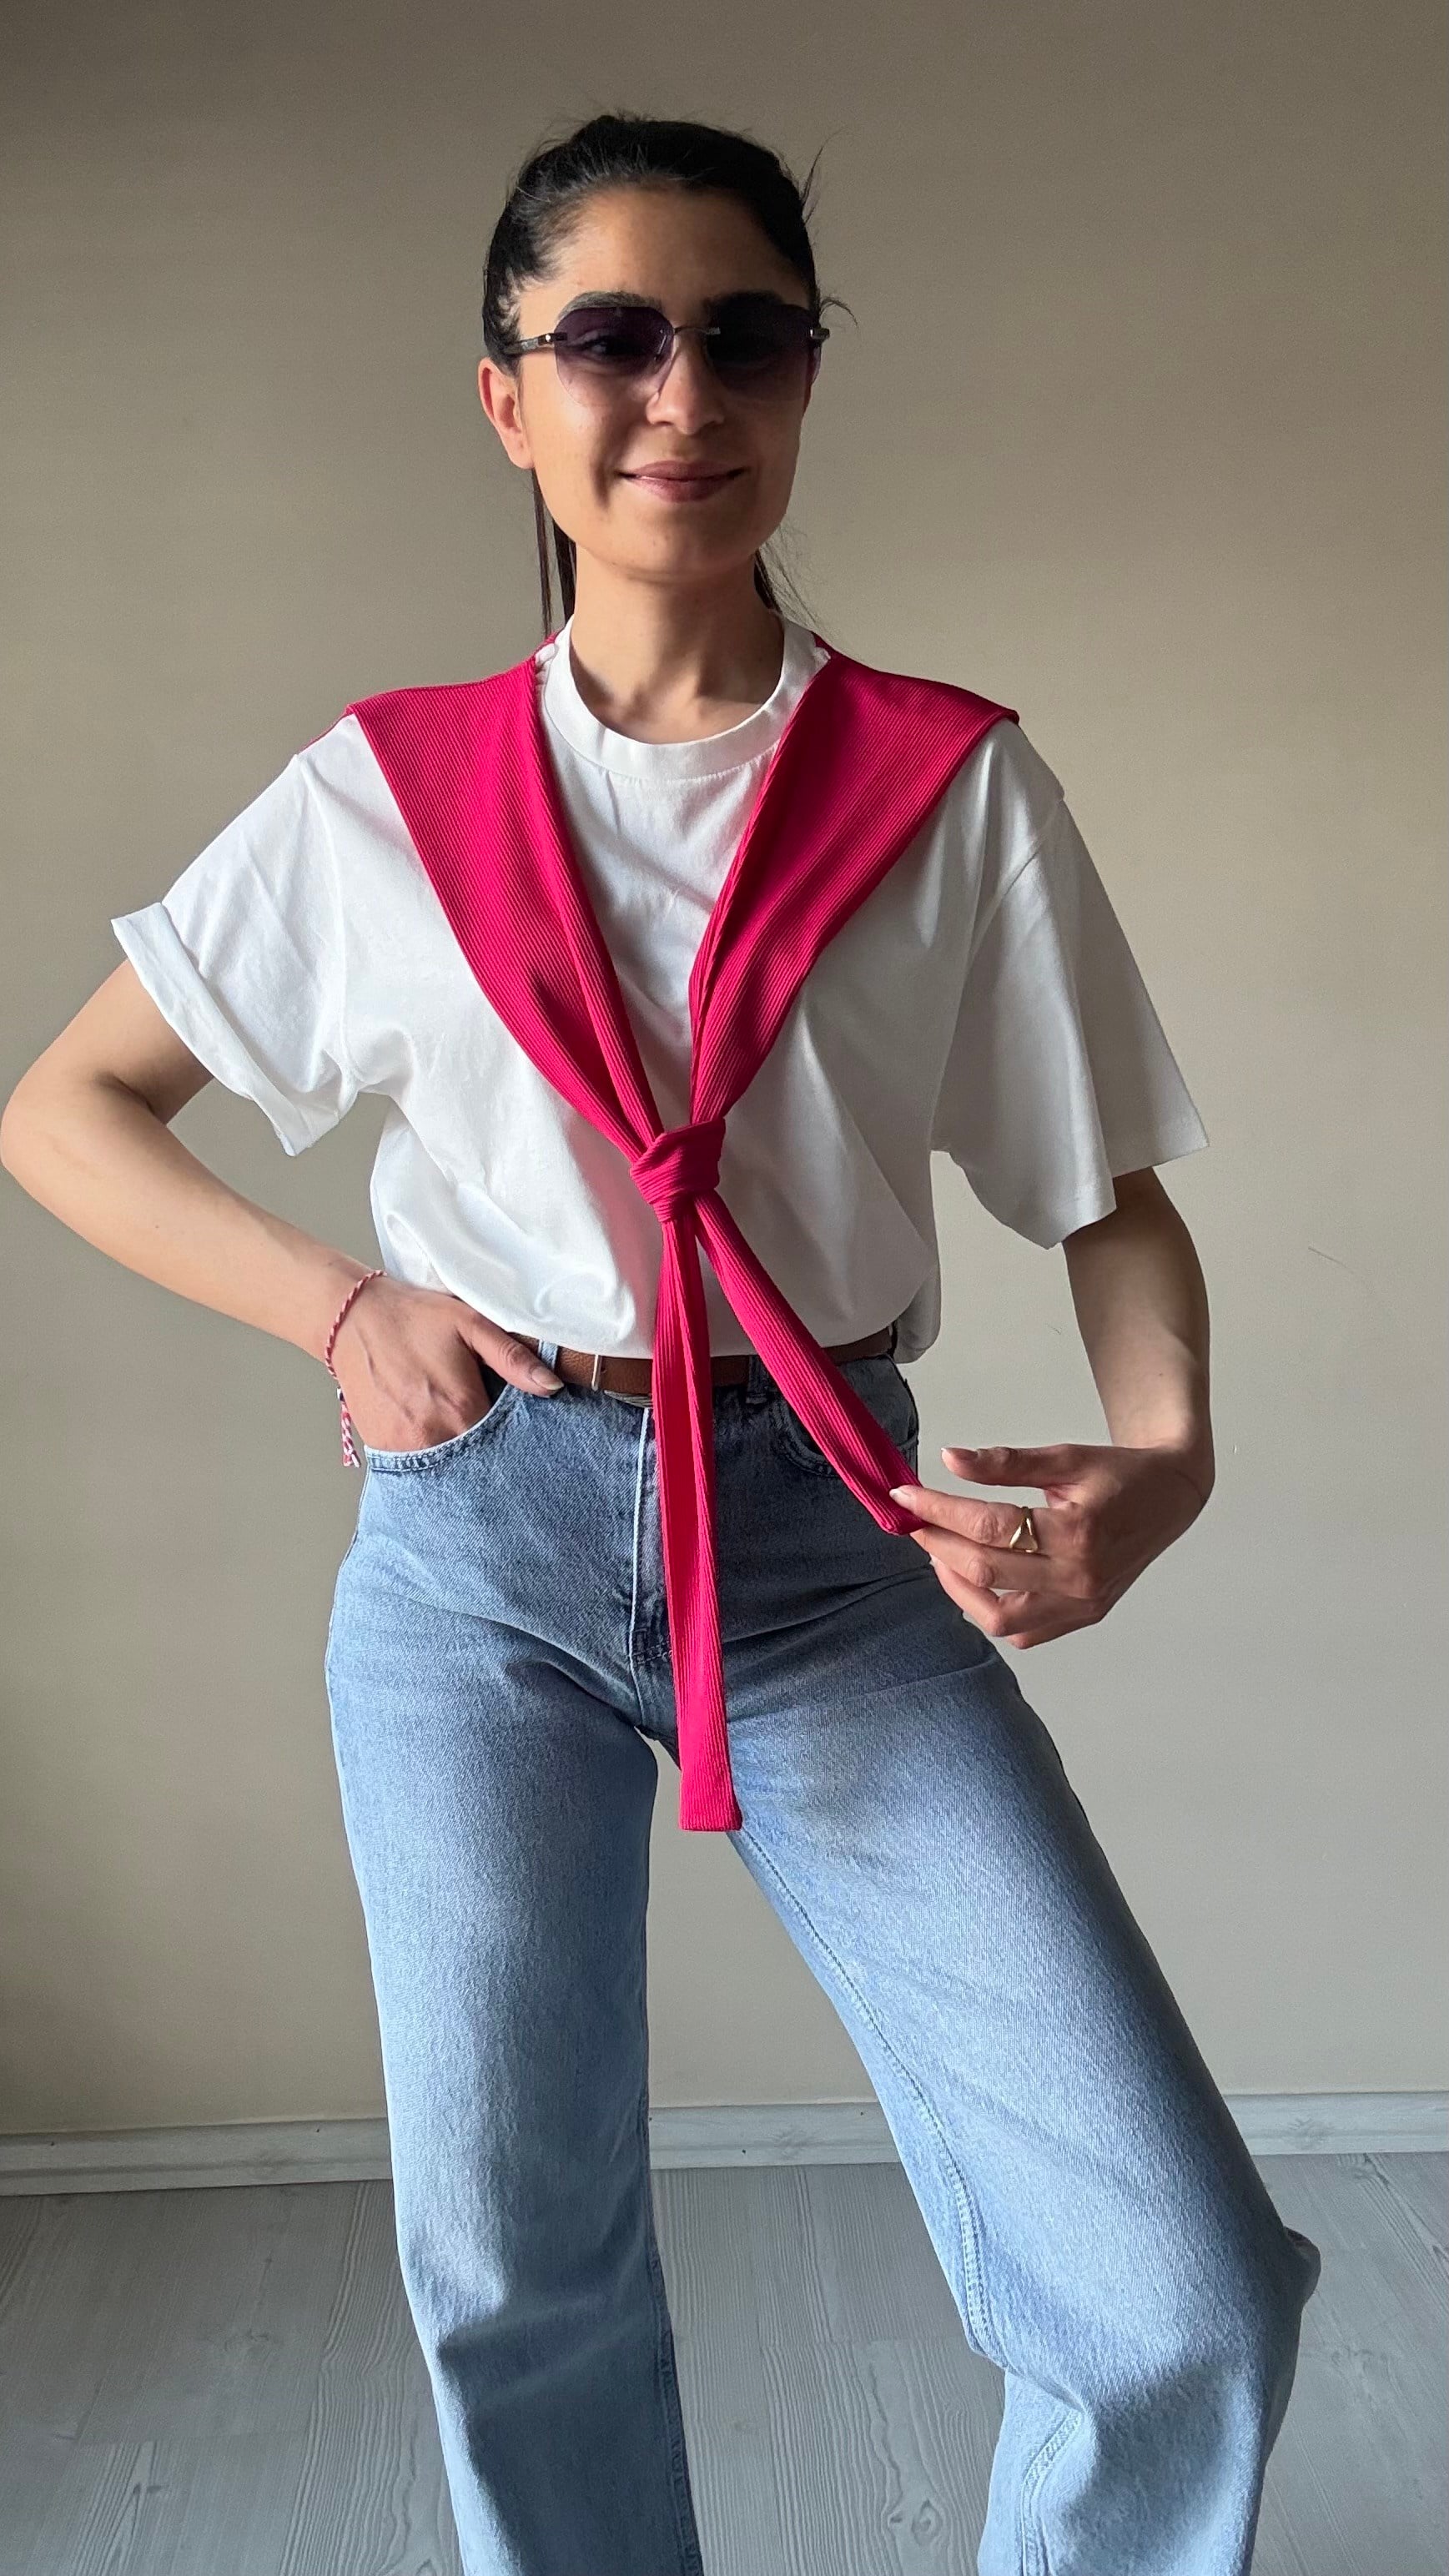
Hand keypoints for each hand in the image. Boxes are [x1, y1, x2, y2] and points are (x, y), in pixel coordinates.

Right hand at [331, 1277, 563, 1452]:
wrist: (351, 1318)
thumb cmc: (414, 1317)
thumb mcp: (470, 1325)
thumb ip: (513, 1359)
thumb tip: (553, 1387)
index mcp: (461, 1408)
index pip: (504, 1446)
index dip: (514, 1442)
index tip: (519, 1438)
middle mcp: (433, 1437)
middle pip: (476, 1463)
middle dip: (488, 1455)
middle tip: (489, 1434)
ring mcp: (403, 1448)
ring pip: (445, 1470)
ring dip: (458, 1459)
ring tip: (460, 1433)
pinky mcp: (381, 1448)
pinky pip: (415, 1467)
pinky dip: (430, 1458)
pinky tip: (433, 1434)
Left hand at [888, 1439, 1212, 1648]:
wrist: (1170, 1499)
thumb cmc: (1118, 1474)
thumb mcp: (1065, 1457)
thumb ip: (1007, 1463)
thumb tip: (951, 1459)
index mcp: (1077, 1532)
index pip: (987, 1526)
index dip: (939, 1509)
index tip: (905, 1494)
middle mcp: (1079, 1578)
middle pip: (985, 1572)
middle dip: (938, 1544)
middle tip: (916, 1521)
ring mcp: (1082, 1605)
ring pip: (998, 1617)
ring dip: (957, 1586)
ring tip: (941, 1552)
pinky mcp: (1083, 1618)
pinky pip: (1023, 1632)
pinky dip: (991, 1611)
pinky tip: (977, 1580)